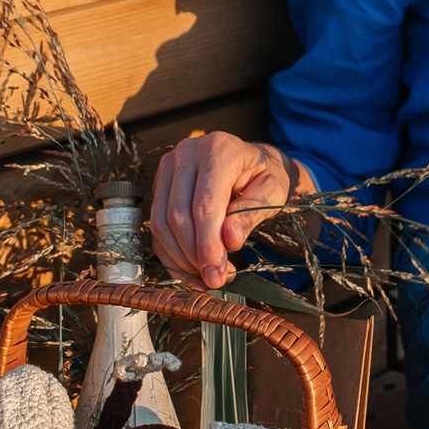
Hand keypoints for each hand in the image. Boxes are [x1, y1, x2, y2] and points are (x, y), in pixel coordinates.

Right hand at [148, 132, 307, 288]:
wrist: (252, 162)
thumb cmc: (265, 176)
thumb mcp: (272, 193)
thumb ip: (250, 214)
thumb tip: (230, 240)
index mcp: (219, 149)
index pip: (204, 203)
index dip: (207, 243)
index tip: (216, 273)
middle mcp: (187, 153)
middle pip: (178, 215)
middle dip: (194, 255)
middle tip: (215, 279)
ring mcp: (168, 167)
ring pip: (161, 222)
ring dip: (180, 258)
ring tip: (207, 275)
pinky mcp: (160, 184)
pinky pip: (156, 226)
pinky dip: (171, 254)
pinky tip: (191, 270)